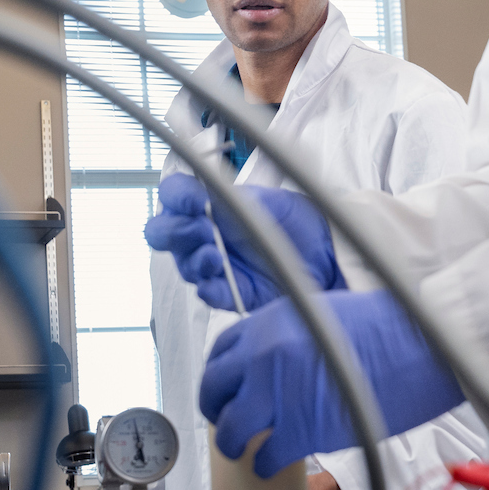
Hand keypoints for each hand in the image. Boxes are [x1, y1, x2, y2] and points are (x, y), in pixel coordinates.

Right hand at [142, 173, 341, 310]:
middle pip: (163, 234)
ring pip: (184, 265)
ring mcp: (213, 265)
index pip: (172, 196)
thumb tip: (205, 197)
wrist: (325, 249)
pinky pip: (208, 294)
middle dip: (177, 230)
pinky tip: (216, 282)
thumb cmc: (293, 219)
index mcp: (205, 204)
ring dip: (195, 259)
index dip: (177, 196)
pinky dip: (209, 289)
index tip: (195, 199)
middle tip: (202, 228)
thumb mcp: (265, 199)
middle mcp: (202, 235)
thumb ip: (232, 199)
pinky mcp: (230, 293)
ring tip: (215, 255)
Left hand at [197, 289, 462, 474]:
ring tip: (240, 449)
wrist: (419, 348)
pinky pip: (264, 455)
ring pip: (230, 427)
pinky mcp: (299, 429)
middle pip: (214, 388)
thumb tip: (278, 362)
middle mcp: (264, 354)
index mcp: (270, 321)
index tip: (224, 387)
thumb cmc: (389, 328)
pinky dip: (264, 464)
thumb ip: (291, 336)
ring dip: (231, 442)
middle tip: (224, 420)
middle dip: (215, 409)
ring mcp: (277, 392)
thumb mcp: (324, 314)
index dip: (220, 374)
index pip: (222, 350)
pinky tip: (270, 464)